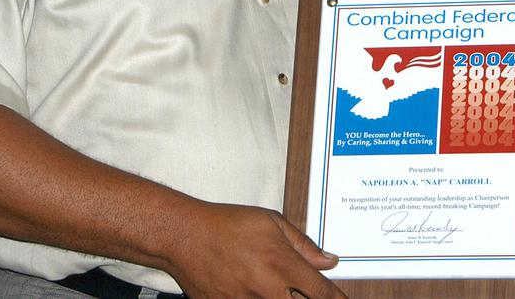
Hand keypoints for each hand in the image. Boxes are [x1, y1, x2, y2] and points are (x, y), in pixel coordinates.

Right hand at [163, 201, 346, 297]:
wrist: (185, 236)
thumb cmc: (227, 225)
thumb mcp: (272, 223)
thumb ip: (304, 245)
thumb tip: (329, 260)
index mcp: (282, 265)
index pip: (322, 293)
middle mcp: (267, 289)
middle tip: (307, 294)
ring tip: (275, 288)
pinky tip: (256, 291)